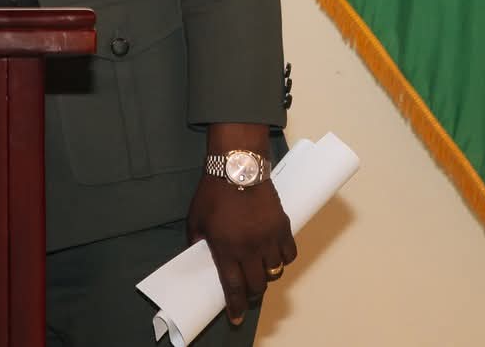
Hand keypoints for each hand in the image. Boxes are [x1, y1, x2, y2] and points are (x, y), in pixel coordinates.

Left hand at [186, 173, 295, 326]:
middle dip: (250, 292)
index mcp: (226, 248)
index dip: (235, 306)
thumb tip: (198, 255)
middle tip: (246, 290)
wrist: (237, 167)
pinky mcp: (282, 227)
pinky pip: (289, 254)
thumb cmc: (212, 192)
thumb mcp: (195, 219)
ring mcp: (268, 238)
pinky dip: (283, 259)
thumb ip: (196, 241)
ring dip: (266, 275)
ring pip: (274, 271)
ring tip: (259, 269)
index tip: (236, 318)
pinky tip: (275, 255)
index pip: (233, 287)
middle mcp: (249, 248)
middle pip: (256, 284)